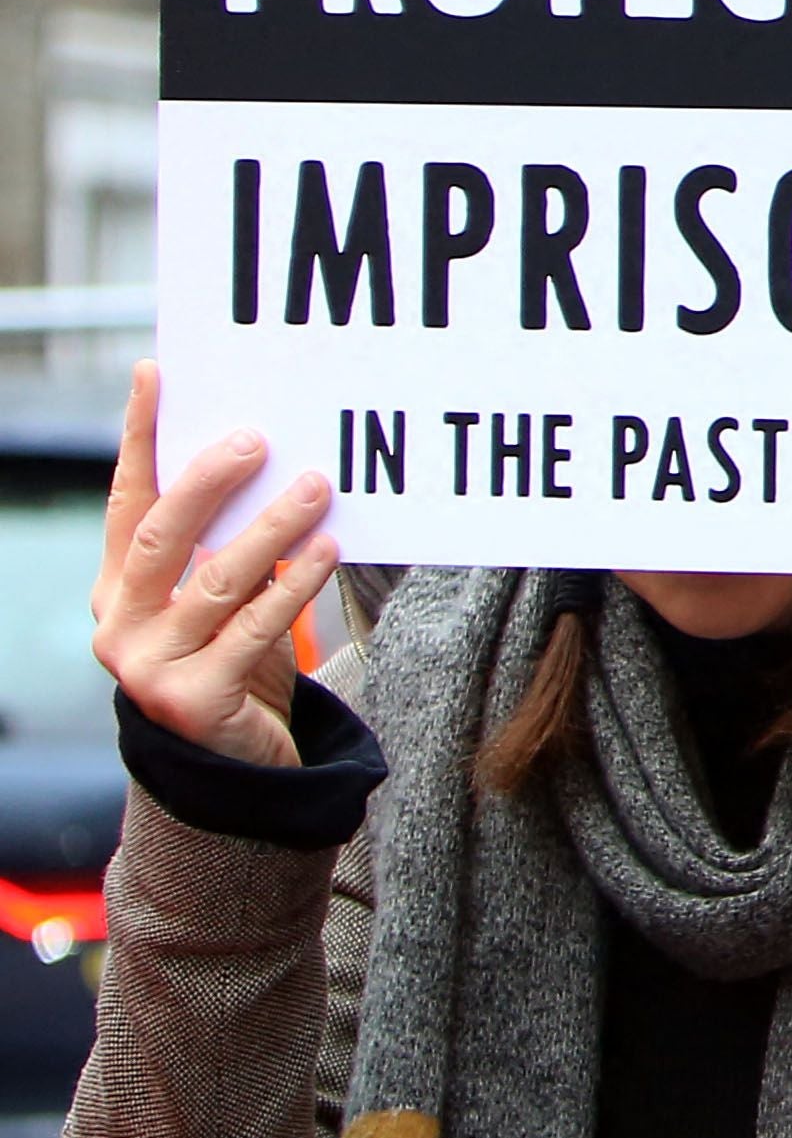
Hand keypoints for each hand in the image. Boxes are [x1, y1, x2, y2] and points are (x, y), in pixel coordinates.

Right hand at [91, 369, 334, 767]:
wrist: (236, 764)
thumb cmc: (235, 659)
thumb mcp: (221, 596)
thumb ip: (226, 541)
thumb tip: (270, 456)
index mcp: (118, 587)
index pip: (127, 501)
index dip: (139, 437)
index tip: (155, 373)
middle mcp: (118, 624)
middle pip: (160, 536)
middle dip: (208, 482)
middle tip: (258, 439)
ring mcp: (147, 668)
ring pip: (214, 580)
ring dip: (271, 527)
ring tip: (318, 486)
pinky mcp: (190, 702)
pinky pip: (251, 629)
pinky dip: (294, 584)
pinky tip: (327, 547)